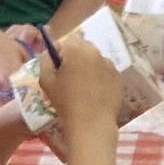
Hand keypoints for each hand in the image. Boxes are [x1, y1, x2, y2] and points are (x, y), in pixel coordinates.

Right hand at [32, 32, 119, 156]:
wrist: (91, 123)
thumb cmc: (65, 102)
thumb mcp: (46, 81)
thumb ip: (45, 61)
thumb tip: (50, 54)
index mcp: (76, 49)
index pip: (65, 42)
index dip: (60, 54)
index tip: (58, 68)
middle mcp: (95, 52)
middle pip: (82, 47)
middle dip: (75, 57)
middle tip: (70, 76)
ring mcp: (109, 64)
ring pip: (95, 59)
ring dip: (88, 66)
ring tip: (84, 86)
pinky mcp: (118, 76)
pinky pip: (106, 71)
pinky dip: (100, 77)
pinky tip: (95, 92)